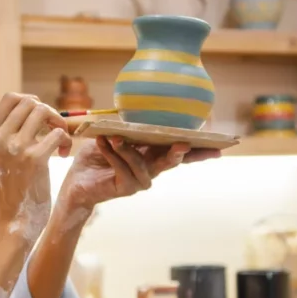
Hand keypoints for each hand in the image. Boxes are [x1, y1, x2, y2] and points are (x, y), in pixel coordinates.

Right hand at [0, 93, 72, 242]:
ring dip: (59, 122)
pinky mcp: (35, 158)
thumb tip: (33, 104)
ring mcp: (15, 148)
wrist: (16, 217)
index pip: (9, 98)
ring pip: (44, 111)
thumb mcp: (0, 154)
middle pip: (29, 102)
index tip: (40, 117)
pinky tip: (64, 154)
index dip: (30, 101)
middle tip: (53, 129)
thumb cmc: (13, 184)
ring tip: (60, 140)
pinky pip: (58, 133)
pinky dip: (66, 140)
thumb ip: (9, 130)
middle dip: (48, 111)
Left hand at [57, 135, 221, 209]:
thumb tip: (141, 109)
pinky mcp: (125, 188)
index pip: (178, 150)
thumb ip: (128, 128)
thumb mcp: (112, 136)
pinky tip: (104, 143)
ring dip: (128, 150)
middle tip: (184, 144)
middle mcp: (150, 169)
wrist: (76, 182)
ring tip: (115, 137)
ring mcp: (139, 181)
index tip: (220, 145)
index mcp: (151, 154)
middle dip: (179, 153)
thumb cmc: (95, 157)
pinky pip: (123, 169)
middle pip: (172, 161)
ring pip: (144, 165)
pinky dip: (112, 154)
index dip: (199, 149)